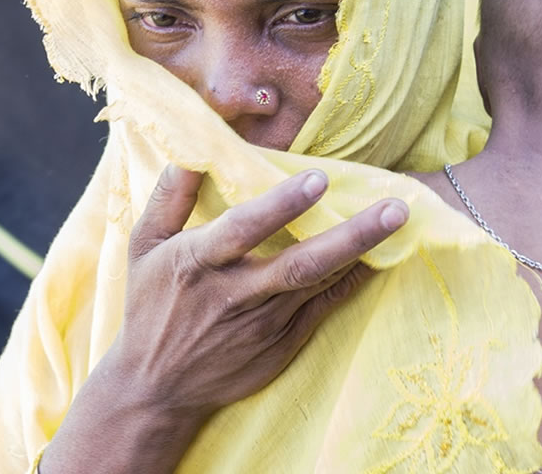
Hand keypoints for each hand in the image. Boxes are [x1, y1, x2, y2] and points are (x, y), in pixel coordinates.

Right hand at [114, 165, 408, 418]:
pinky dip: (351, 282)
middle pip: (299, 263)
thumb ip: (168, 199)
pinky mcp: (282, 344)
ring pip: (319, 284)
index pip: (243, 229)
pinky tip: (378, 258)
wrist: (156, 388)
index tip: (319, 179)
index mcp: (197, 263)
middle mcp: (235, 295)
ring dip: (361, 252)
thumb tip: (191, 153)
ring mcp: (263, 324)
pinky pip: (324, 307)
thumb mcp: (142, 248)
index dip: (280, 205)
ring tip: (399, 222)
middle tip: (395, 208)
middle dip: (350, 235)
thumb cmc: (151, 307)